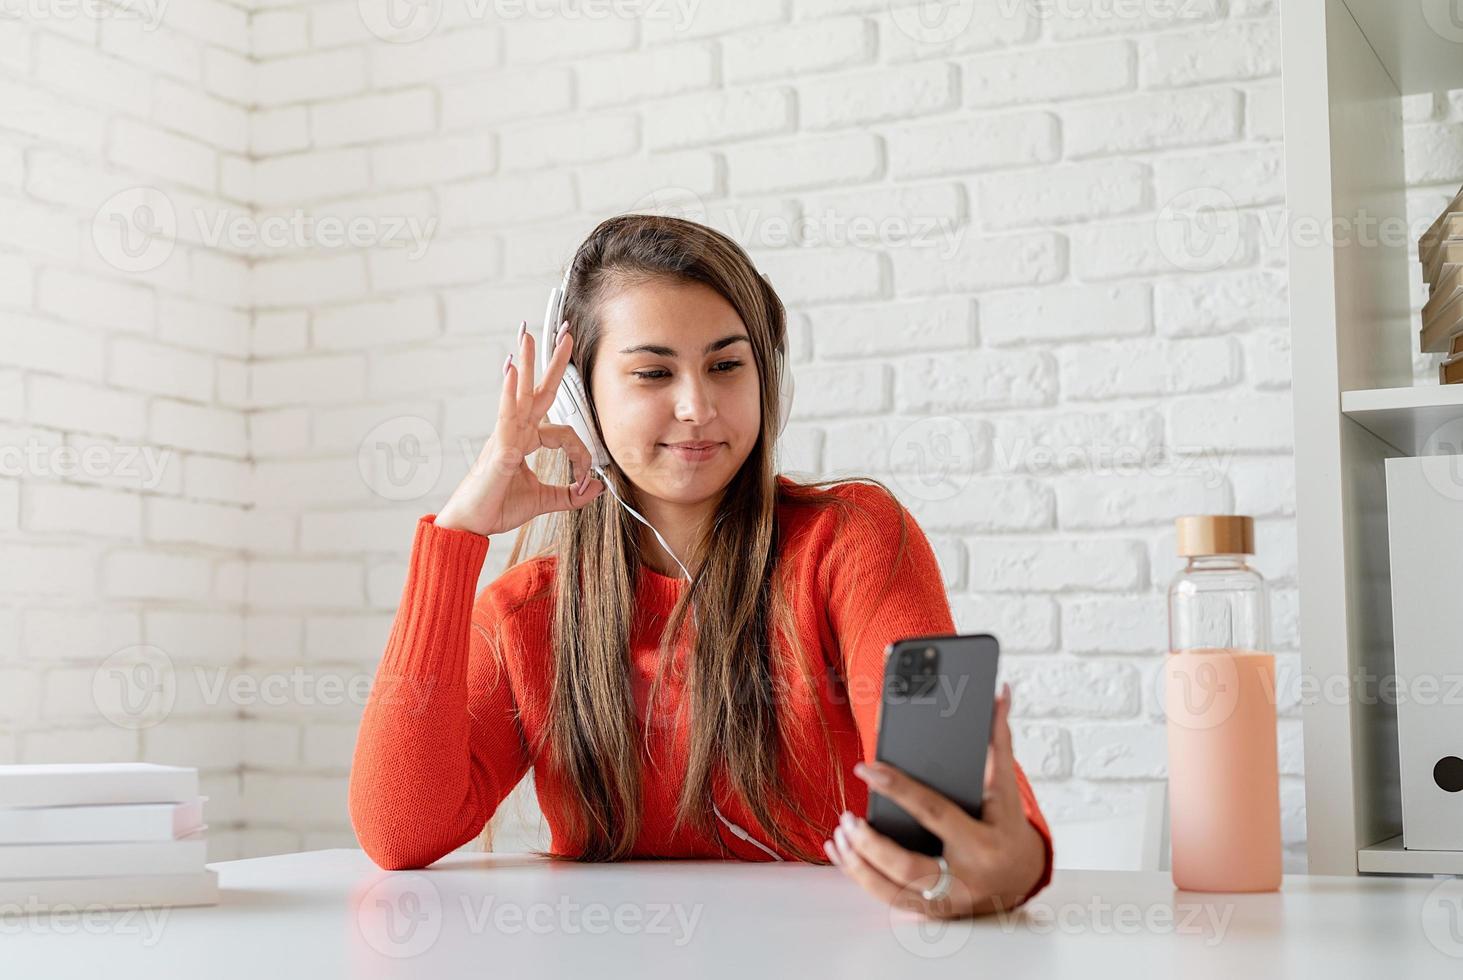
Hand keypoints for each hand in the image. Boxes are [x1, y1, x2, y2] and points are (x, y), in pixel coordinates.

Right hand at [436, 319, 604, 536]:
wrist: (470, 525)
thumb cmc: (497, 507)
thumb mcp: (543, 501)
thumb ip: (569, 495)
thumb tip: (594, 489)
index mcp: (525, 441)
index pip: (564, 432)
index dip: (581, 454)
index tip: (586, 478)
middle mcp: (514, 432)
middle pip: (538, 391)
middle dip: (552, 362)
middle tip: (566, 333)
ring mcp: (504, 437)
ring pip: (519, 394)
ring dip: (525, 363)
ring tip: (527, 336)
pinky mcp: (498, 449)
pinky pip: (505, 416)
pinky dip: (508, 393)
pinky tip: (511, 371)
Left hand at [826, 683, 1047, 918]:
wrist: (1024, 877)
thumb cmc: (1008, 826)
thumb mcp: (1005, 788)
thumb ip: (998, 741)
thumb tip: (1000, 693)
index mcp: (983, 843)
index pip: (935, 813)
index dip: (898, 789)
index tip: (866, 768)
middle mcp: (965, 879)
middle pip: (908, 868)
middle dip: (871, 845)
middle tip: (847, 818)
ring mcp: (947, 901)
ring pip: (893, 891)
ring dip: (859, 864)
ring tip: (839, 836)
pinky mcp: (932, 911)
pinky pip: (889, 899)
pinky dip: (860, 878)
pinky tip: (841, 854)